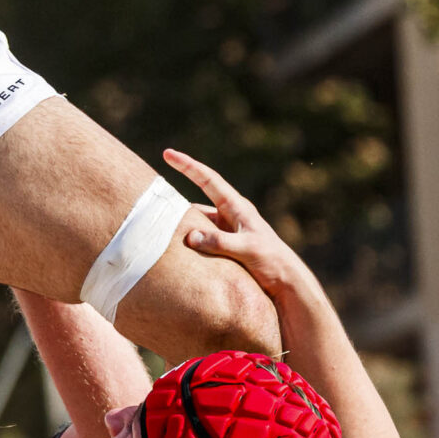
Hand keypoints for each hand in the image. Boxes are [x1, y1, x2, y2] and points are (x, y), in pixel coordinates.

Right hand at [166, 147, 310, 300]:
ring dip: (180, 226)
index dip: (187, 165)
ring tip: (158, 231)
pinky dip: (188, 241)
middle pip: (195, 201)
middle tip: (150, 199)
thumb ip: (219, 241)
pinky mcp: (224, 245)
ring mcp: (226, 230)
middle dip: (174, 200)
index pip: (208, 179)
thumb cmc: (272, 262)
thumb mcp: (247, 249)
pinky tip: (175, 251)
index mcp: (237, 207)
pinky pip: (200, 238)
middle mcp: (230, 214)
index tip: (167, 153)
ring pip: (195, 222)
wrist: (288, 283)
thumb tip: (190, 236)